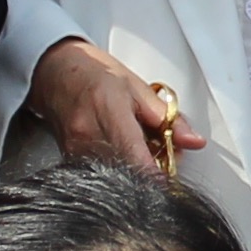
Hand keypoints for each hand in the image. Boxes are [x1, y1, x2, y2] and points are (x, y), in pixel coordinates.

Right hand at [32, 37, 197, 172]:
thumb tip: (193, 142)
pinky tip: (122, 154)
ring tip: (141, 151)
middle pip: (128, 171)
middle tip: (162, 157)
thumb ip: (168, 118)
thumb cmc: (95, 74)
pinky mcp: (69, 158)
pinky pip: (99, 173)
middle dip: (150, 172)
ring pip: (114, 175)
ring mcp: (76, 149)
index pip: (136, 157)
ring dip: (134, 171)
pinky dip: (117, 169)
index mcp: (110, 111)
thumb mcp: (138, 88)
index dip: (156, 176)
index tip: (170, 179)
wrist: (56, 72)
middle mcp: (89, 134)